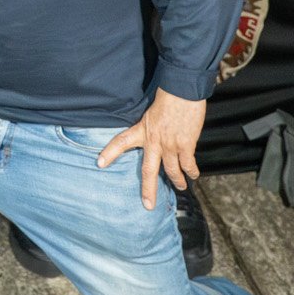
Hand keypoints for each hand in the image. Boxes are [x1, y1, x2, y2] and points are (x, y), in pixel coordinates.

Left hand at [98, 88, 204, 210]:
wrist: (183, 89)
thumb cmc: (169, 96)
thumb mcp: (152, 113)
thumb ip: (152, 127)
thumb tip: (157, 137)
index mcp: (143, 130)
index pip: (121, 142)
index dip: (110, 152)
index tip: (99, 163)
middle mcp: (154, 140)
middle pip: (148, 170)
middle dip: (148, 189)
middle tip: (148, 205)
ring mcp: (170, 144)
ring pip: (172, 170)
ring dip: (177, 181)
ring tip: (180, 186)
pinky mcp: (186, 145)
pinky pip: (188, 164)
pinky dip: (192, 171)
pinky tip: (193, 175)